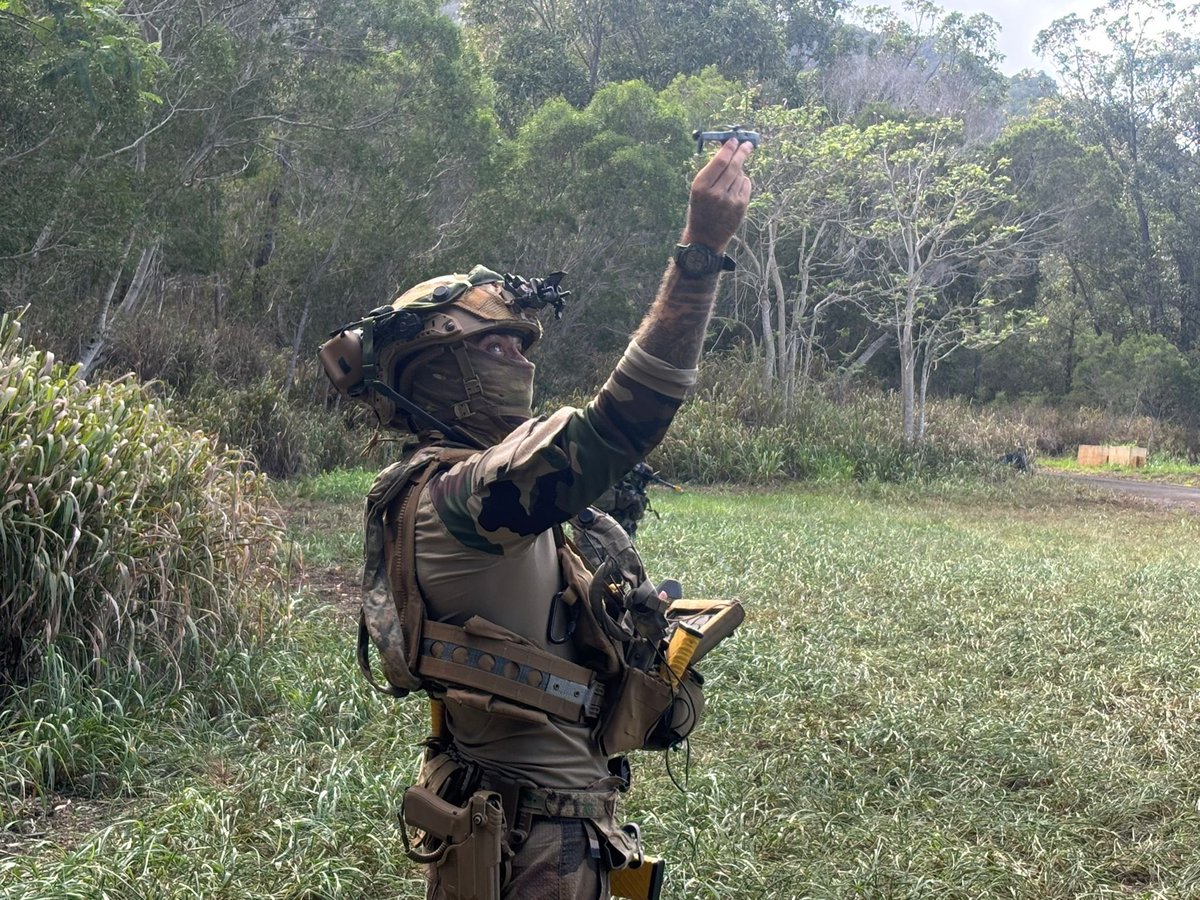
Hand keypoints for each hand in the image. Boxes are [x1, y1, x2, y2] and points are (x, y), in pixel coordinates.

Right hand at [682, 138, 752, 252]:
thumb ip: (711, 171)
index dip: (729, 148)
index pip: (719, 161)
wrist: (705, 238)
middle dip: (741, 152)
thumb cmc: (700, 209)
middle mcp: (715, 193)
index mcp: (701, 187)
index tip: (734, 140)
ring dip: (738, 172)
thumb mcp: (698, 189)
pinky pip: (746, 185)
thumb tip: (726, 149)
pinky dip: (742, 182)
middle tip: (747, 144)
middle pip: (733, 165)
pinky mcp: (741, 207)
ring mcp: (730, 201)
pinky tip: (734, 190)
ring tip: (728, 182)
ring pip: (740, 175)